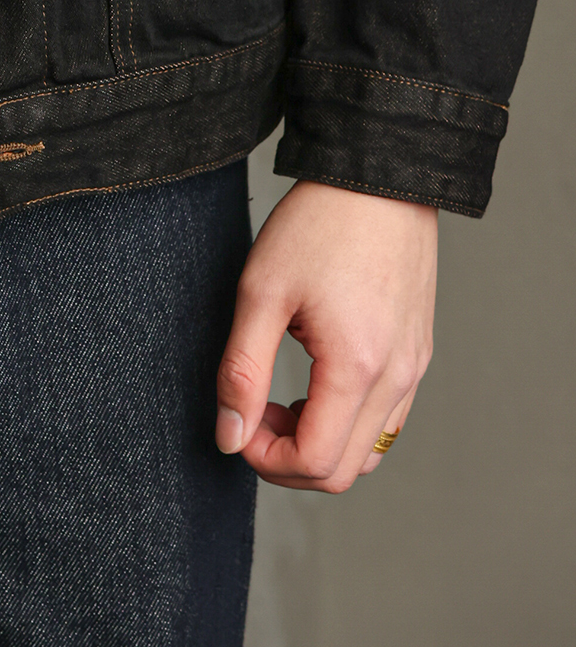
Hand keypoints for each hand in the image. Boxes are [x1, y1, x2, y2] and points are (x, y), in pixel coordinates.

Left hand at [215, 179, 436, 490]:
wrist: (379, 175)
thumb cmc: (318, 224)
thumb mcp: (261, 291)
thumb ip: (241, 371)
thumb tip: (229, 437)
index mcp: (357, 366)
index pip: (317, 462)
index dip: (266, 460)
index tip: (238, 425)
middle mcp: (398, 377)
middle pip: (345, 471)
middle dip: (289, 459)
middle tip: (253, 413)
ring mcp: (414, 367)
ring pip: (370, 452)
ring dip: (321, 444)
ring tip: (282, 399)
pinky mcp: (418, 352)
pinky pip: (387, 419)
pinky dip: (348, 423)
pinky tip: (315, 382)